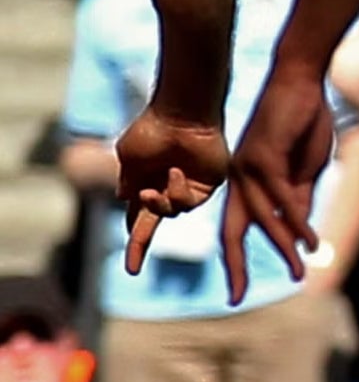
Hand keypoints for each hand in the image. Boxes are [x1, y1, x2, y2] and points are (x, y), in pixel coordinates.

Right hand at [112, 104, 227, 276]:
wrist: (181, 113)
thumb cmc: (152, 128)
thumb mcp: (129, 156)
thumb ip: (128, 180)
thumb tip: (126, 200)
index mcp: (146, 180)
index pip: (137, 216)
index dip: (135, 241)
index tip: (131, 268)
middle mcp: (167, 186)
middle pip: (154, 221)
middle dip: (141, 244)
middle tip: (131, 265)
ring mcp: (189, 186)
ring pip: (172, 212)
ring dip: (159, 204)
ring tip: (152, 189)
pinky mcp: (209, 184)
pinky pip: (190, 201)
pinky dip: (178, 192)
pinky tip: (175, 173)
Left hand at [219, 63, 333, 304]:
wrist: (301, 84)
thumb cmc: (303, 123)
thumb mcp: (303, 170)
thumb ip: (296, 199)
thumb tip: (297, 231)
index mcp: (245, 185)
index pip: (236, 230)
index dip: (235, 261)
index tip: (236, 292)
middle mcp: (238, 180)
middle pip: (232, 232)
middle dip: (233, 267)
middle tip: (234, 299)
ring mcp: (247, 170)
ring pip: (262, 220)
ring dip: (283, 247)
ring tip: (300, 272)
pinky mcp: (263, 159)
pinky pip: (279, 200)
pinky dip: (296, 222)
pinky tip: (308, 240)